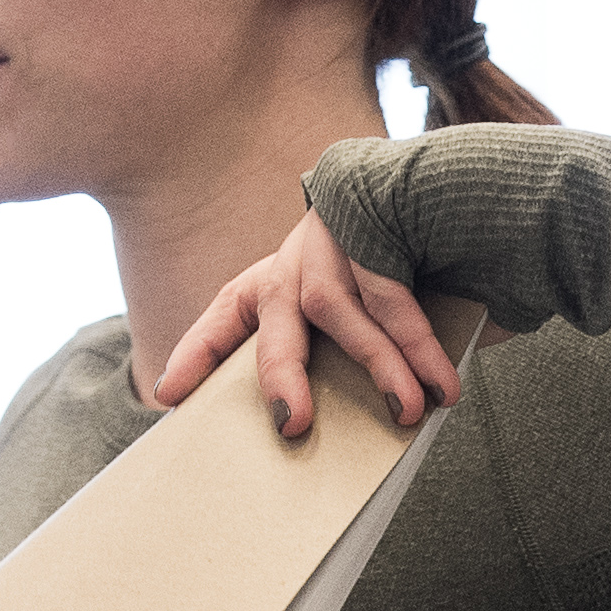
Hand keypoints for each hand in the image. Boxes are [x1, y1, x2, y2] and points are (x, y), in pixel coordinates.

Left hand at [148, 213, 459, 436]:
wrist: (440, 186)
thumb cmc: (406, 269)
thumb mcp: (360, 309)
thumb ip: (347, 355)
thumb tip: (363, 418)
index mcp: (279, 276)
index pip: (227, 312)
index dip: (197, 353)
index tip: (168, 395)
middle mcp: (297, 256)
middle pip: (275, 315)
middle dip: (282, 373)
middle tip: (292, 424)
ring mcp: (334, 238)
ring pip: (339, 309)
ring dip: (381, 366)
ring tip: (407, 413)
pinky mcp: (376, 225)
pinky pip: (396, 297)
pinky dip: (420, 347)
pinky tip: (443, 385)